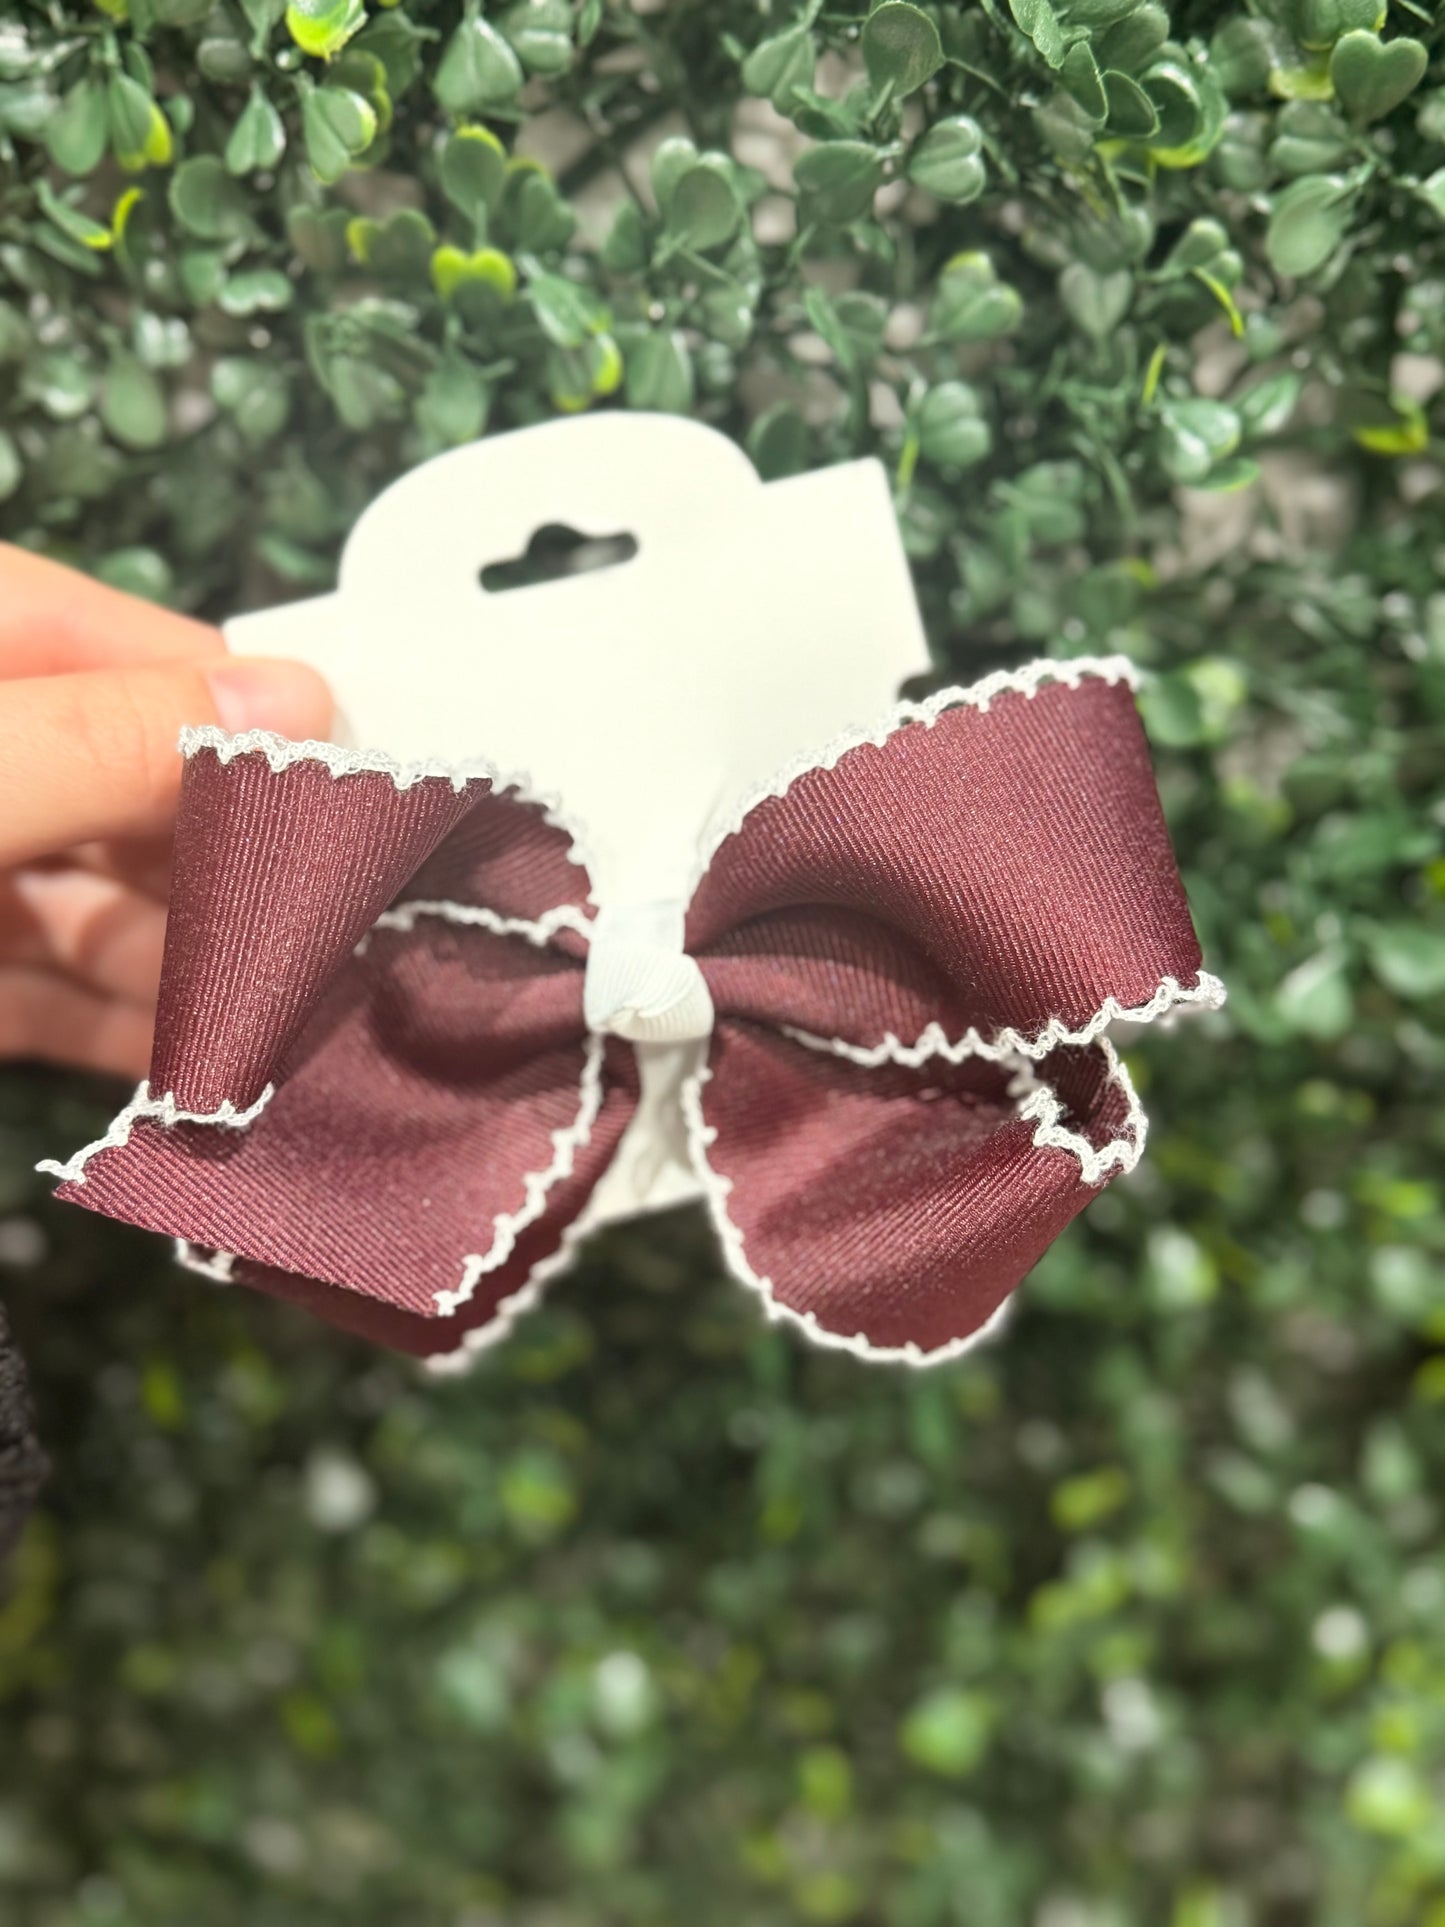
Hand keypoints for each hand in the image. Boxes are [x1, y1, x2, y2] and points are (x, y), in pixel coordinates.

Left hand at [0, 545, 331, 1079]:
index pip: (148, 658)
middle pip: (145, 795)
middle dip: (245, 870)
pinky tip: (219, 1067)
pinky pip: (61, 1000)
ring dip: (209, 969)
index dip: (265, 726)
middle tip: (357, 934)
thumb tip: (287, 702)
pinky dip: (136, 1037)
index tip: (367, 803)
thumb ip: (99, 742)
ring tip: (311, 1017)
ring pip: (114, 911)